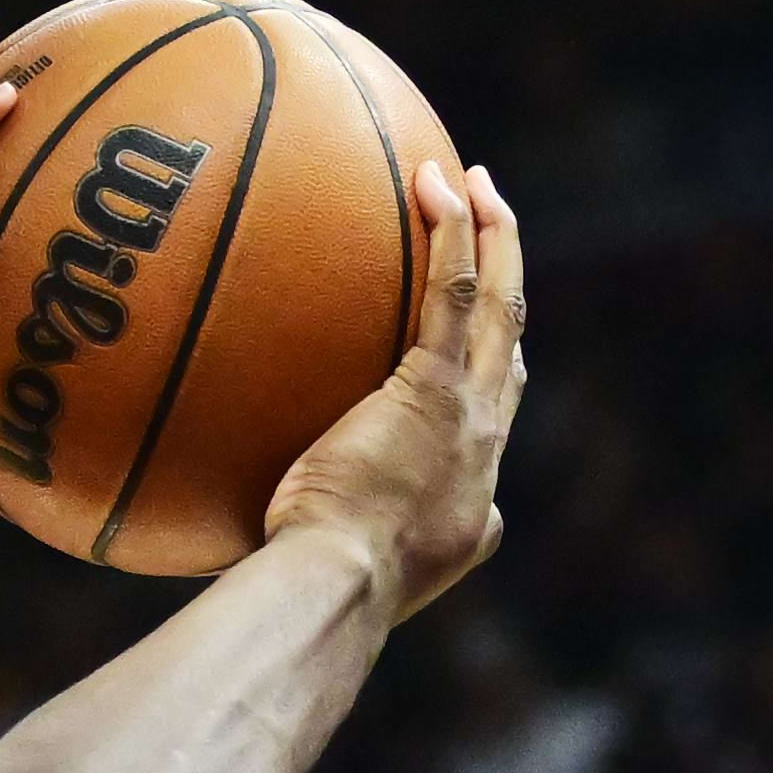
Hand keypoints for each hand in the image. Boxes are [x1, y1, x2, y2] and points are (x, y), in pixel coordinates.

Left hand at [260, 162, 522, 620]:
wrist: (335, 585)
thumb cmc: (310, 592)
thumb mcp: (329, 564)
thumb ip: (315, 533)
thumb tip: (261, 533)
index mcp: (470, 499)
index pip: (491, 416)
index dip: (490, 366)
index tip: (474, 335)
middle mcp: (484, 451)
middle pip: (510, 345)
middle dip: (509, 280)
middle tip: (496, 227)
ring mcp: (468, 415)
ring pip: (499, 305)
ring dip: (493, 236)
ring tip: (474, 180)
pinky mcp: (434, 387)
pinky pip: (452, 292)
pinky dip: (454, 233)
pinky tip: (438, 183)